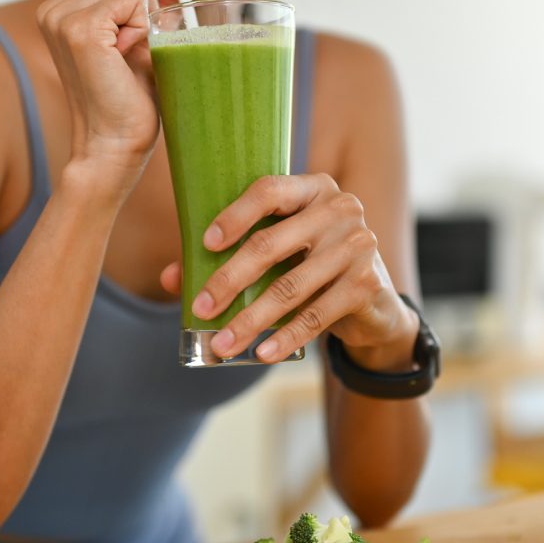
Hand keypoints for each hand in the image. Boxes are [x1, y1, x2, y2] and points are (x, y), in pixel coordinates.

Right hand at [37, 0, 197, 188]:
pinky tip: (129, 55)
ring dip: (146, 15)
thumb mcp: (142, 46)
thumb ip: (149, 10)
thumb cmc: (130, 106)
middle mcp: (55, 8)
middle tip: (148, 43)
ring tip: (131, 55)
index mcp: (64, 11)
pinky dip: (142, 24)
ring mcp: (63, 16)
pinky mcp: (80, 28)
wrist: (115, 146)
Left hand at [162, 173, 416, 366]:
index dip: (234, 216)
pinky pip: (316, 315)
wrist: (372, 302)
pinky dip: (286, 337)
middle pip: (270, 243)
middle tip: (201, 308)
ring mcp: (357, 245)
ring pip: (290, 286)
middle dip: (228, 280)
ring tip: (222, 344)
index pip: (268, 191)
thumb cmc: (310, 265)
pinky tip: (262, 353)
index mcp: (312, 189)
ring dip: (251, 319)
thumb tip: (171, 278)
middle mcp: (339, 209)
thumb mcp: (276, 254)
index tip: (205, 244)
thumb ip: (228, 257)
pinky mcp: (366, 283)